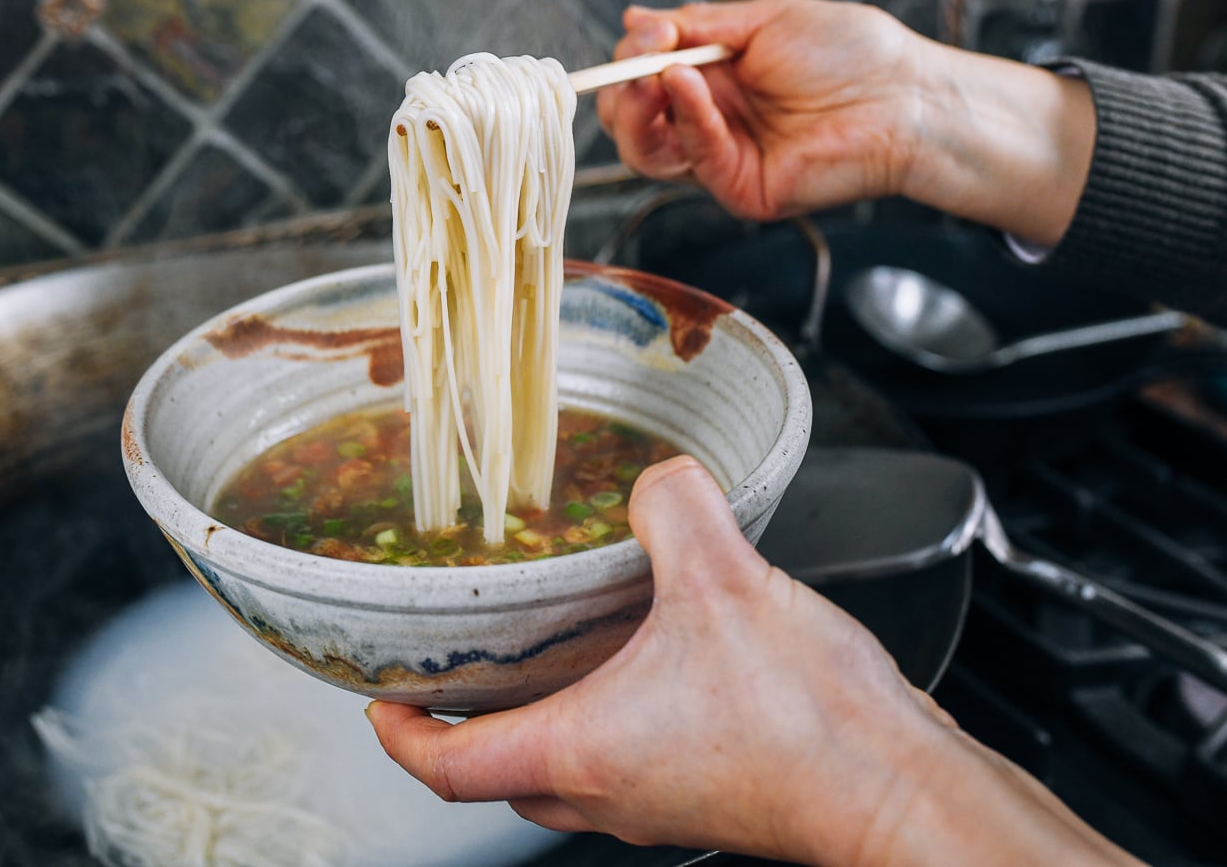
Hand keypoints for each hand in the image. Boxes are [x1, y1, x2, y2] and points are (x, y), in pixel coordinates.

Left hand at [366, 457, 1140, 865]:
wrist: (902, 790)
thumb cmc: (812, 725)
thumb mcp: (725, 580)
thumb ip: (675, 509)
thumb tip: (660, 479)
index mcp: (582, 749)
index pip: (447, 767)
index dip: (397, 732)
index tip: (380, 697)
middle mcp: (610, 793)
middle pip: (498, 776)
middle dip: (464, 727)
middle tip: (459, 670)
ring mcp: (659, 805)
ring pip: (564, 775)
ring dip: (540, 722)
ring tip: (548, 654)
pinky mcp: (708, 799)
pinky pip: (628, 767)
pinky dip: (609, 722)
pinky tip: (651, 661)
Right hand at [595, 0, 1095, 246]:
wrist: (904, 97)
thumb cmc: (852, 53)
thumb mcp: (764, 20)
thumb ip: (696, 24)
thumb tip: (634, 19)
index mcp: (714, 79)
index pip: (644, 78)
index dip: (633, 57)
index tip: (646, 32)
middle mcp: (711, 121)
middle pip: (633, 121)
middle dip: (622, 90)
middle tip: (637, 62)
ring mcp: (722, 158)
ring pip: (645, 151)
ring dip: (638, 110)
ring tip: (652, 75)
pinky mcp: (738, 188)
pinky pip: (694, 157)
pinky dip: (687, 118)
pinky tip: (689, 85)